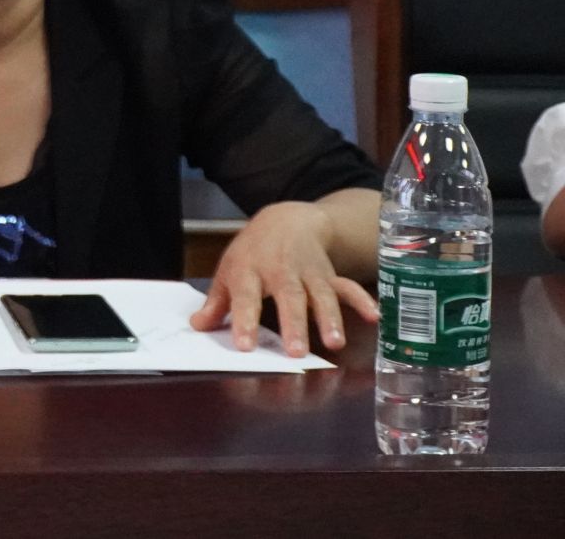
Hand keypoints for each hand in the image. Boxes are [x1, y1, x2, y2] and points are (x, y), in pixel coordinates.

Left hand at [189, 201, 377, 355]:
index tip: (244, 346)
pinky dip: (361, 300)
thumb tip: (198, 327)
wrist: (286, 219)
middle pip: (289, 297)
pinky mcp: (330, 274)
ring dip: (329, 318)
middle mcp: (281, 271)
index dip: (244, 321)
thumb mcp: (229, 271)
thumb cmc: (253, 251)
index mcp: (250, 270)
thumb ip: (217, 302)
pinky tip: (373, 316)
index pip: (246, 297)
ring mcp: (309, 272)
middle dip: (294, 324)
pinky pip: (348, 286)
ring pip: (321, 294)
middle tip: (296, 352)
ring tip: (335, 342)